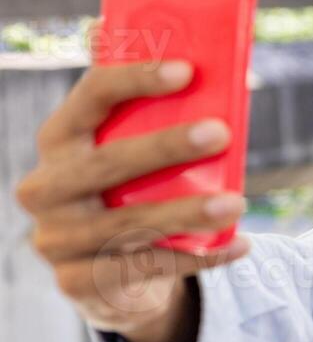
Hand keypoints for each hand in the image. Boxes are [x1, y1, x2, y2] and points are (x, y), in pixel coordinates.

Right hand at [15, 60, 250, 341]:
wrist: (108, 273)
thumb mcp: (130, 150)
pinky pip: (147, 267)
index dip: (134, 80)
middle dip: (166, 147)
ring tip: (237, 203)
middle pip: (107, 162)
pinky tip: (238, 244)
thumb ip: (152, 112)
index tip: (186, 70)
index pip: (91, 97)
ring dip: (188, 212)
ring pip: (128, 222)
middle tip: (221, 133)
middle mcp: (46, 186)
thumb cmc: (129, 192)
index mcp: (60, 139)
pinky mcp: (78, 280)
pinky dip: (199, 256)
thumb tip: (208, 61)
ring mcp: (57, 238)